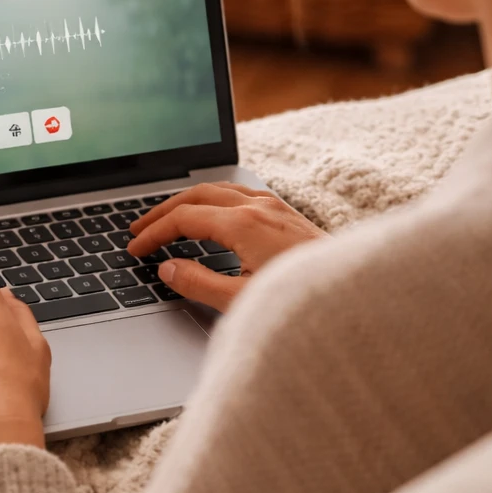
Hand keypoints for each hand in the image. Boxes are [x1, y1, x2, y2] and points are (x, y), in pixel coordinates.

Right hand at [126, 183, 327, 311]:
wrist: (356, 298)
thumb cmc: (303, 302)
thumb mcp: (242, 302)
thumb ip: (199, 283)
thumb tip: (167, 269)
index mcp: (243, 224)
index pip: (183, 219)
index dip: (153, 233)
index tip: (135, 248)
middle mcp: (259, 208)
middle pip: (197, 195)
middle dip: (163, 210)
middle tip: (139, 228)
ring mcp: (276, 208)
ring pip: (219, 190)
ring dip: (188, 202)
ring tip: (168, 219)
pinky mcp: (288, 214)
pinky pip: (240, 195)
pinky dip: (214, 201)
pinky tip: (213, 215)